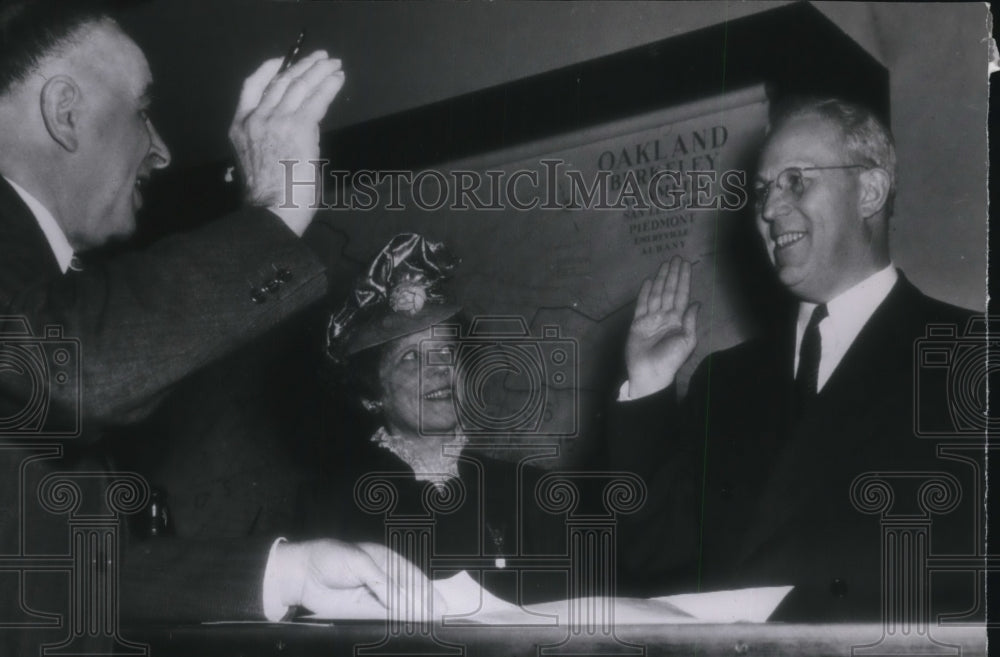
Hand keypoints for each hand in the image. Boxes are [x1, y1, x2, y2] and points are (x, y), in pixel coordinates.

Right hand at [229, 51, 345, 234]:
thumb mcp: (260, 160)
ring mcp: (275, 121)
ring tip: (333, 64)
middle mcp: (255, 118)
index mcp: (240, 127)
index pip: (251, 86)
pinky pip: (316, 100)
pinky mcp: (298, 127)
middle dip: (302, 67)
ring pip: (299, 86)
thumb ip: (275, 139)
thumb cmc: (269, 198)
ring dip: (319, 72)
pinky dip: (329, 86)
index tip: (283, 60)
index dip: (269, 69)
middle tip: (320, 58)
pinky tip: (339, 78)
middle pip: (281, 82)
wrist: (271, 211)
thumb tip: (302, 125)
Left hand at [272, 539, 444, 618]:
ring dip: (416, 612)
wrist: (303, 574)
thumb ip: (382, 581)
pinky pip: (386, 615)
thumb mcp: (359, 563)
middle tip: (443, 613)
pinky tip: (410, 625)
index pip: (411, 574)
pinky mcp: (364, 609)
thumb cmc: (331, 558)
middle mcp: (383, 576)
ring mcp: (375, 594)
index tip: (441, 601)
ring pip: (401, 605)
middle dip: (427, 601)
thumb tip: (401, 598)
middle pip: (410, 590)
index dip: (427, 587)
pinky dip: (399, 620)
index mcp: (385, 558)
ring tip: (433, 621)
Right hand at [625, 256, 698, 397]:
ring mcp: (651, 318)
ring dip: (661, 278)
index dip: (684, 279)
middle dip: (673, 274)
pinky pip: (642, 304)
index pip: (682, 295)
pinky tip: (649, 280)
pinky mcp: (638, 323)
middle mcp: (665, 316)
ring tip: (665, 264)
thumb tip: (697, 302)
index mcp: (678, 320)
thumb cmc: (670, 359)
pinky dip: (645, 292)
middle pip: (670, 290)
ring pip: (657, 293)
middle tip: (676, 257)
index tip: (685, 265)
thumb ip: (690, 320)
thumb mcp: (687, 341)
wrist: (650, 372)